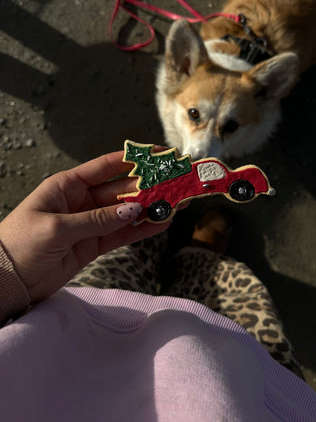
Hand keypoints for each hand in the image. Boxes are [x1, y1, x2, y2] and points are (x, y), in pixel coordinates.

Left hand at [0, 151, 171, 303]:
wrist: (6, 282)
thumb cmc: (19, 244)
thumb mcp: (56, 228)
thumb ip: (96, 219)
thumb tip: (133, 209)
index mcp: (68, 186)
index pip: (107, 166)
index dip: (135, 158)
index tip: (159, 154)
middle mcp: (82, 201)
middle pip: (123, 189)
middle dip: (150, 185)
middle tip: (176, 182)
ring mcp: (90, 223)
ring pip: (127, 212)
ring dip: (151, 208)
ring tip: (177, 203)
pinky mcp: (93, 245)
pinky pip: (122, 234)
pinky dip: (142, 229)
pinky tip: (161, 223)